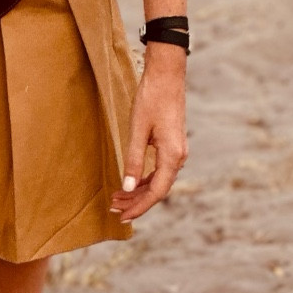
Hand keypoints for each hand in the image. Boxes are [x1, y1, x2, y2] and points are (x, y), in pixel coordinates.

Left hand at [110, 45, 187, 222]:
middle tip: (114, 209)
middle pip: (158, 189)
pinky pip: (160, 169)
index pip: (156, 192)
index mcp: (172, 156)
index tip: (123, 217)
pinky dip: (144, 178)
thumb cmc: (151, 98)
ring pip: (158, 180)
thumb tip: (127, 188)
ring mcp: (177, 151)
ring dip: (138, 191)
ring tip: (118, 198)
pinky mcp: (172, 144)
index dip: (139, 207)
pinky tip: (130, 182)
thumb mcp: (138, 130)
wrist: (166, 75)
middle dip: (136, 201)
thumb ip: (133, 160)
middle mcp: (178, 157)